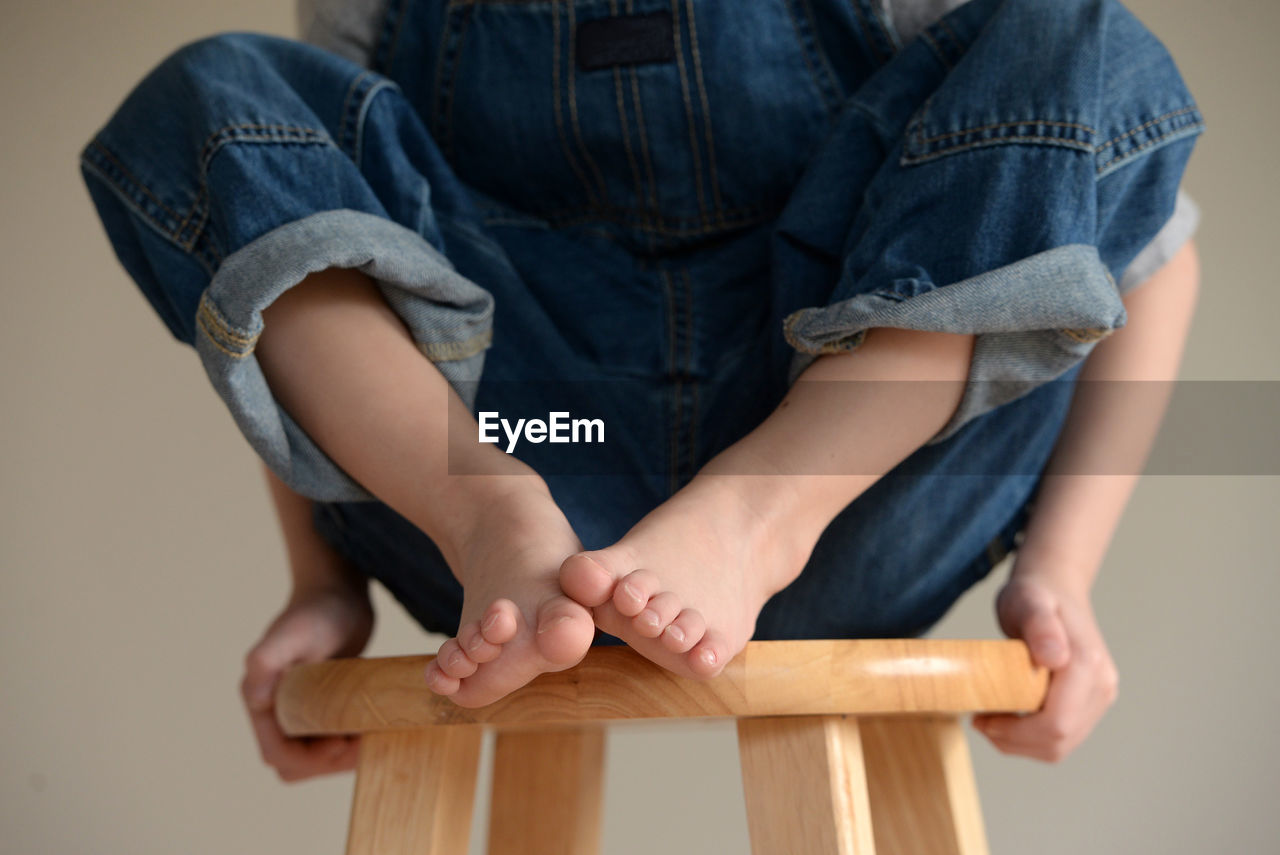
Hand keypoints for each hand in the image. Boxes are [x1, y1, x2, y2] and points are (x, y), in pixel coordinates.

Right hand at [240, 582, 374, 781]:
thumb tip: (253, 697)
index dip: (306, 760)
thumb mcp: (295, 632)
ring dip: (339, 756)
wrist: (339, 591)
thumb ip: (267, 659)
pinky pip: (328, 736)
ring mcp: (298, 705)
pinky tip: (373, 728)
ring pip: (313, 752)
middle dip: (326, 763)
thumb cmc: (317, 608)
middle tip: (362, 744)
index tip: (340, 745)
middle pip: (295, 760)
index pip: (276, 752)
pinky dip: (348, 741)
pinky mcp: (320, 702)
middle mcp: (274, 706)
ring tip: (371, 736)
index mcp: (261, 696)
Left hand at [972, 572, 1118, 761]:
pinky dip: (1031, 738)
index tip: (983, 718)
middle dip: (1014, 741)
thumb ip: (1039, 626)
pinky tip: (1009, 720)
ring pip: (1060, 746)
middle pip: (1058, 741)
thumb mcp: (1026, 601)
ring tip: (991, 721)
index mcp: (1086, 664)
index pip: (1056, 724)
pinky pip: (1062, 737)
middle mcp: (1101, 685)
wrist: (1054, 589)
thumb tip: (1054, 657)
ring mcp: (1099, 697)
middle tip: (980, 722)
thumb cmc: (1035, 594)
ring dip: (1021, 744)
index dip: (1016, 732)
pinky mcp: (1090, 703)